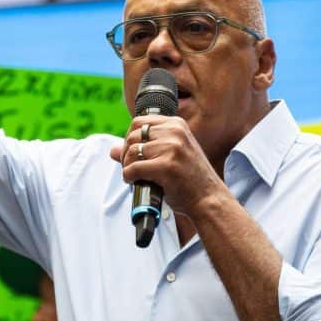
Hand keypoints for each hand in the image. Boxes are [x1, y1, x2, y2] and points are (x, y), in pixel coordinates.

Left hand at [108, 115, 224, 216]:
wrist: (208, 199)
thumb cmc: (188, 179)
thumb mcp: (169, 156)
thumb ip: (144, 149)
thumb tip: (111, 150)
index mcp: (176, 124)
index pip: (139, 121)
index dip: (129, 138)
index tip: (132, 154)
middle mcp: (175, 132)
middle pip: (133, 136)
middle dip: (126, 153)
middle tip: (130, 168)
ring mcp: (171, 148)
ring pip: (131, 152)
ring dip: (127, 167)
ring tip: (135, 177)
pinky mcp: (166, 166)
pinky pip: (133, 168)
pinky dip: (129, 177)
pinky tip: (135, 183)